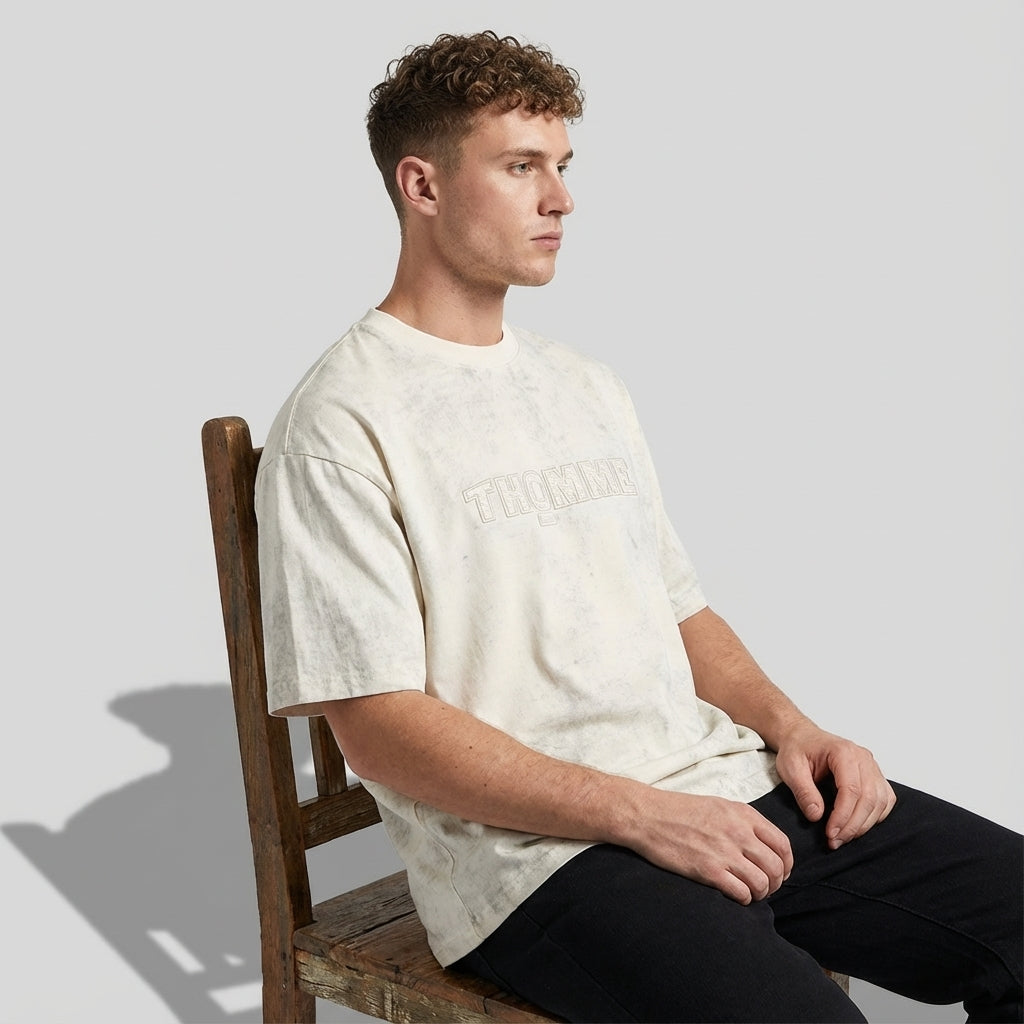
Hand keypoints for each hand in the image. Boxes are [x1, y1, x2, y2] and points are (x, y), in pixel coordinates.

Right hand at [627, 788, 793, 904]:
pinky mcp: (708, 870)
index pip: (782, 844)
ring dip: (760, 893)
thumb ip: (743, 822)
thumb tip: (763, 845)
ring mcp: (724, 852)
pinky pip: (741, 893)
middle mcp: (738, 832)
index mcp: (743, 814)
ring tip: (750, 893)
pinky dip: (744, 899)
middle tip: (765, 887)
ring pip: (762, 883)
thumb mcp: (718, 805)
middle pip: (776, 867)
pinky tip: (735, 895)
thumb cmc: (679, 810)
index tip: (780, 872)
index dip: (787, 863)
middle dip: (775, 883)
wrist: (647, 815)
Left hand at [773, 720, 896, 848]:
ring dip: (864, 824)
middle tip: (835, 841)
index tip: (830, 834)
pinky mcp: (875, 776)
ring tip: (843, 837)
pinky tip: (857, 825)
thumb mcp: (790, 768)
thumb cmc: (797, 749)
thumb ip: (803, 791)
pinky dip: (875, 816)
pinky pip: (885, 800)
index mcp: (843, 752)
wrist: (802, 737)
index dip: (843, 816)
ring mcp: (872, 766)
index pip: (851, 789)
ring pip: (881, 802)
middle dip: (853, 825)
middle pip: (869, 798)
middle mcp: (863, 758)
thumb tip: (817, 816)